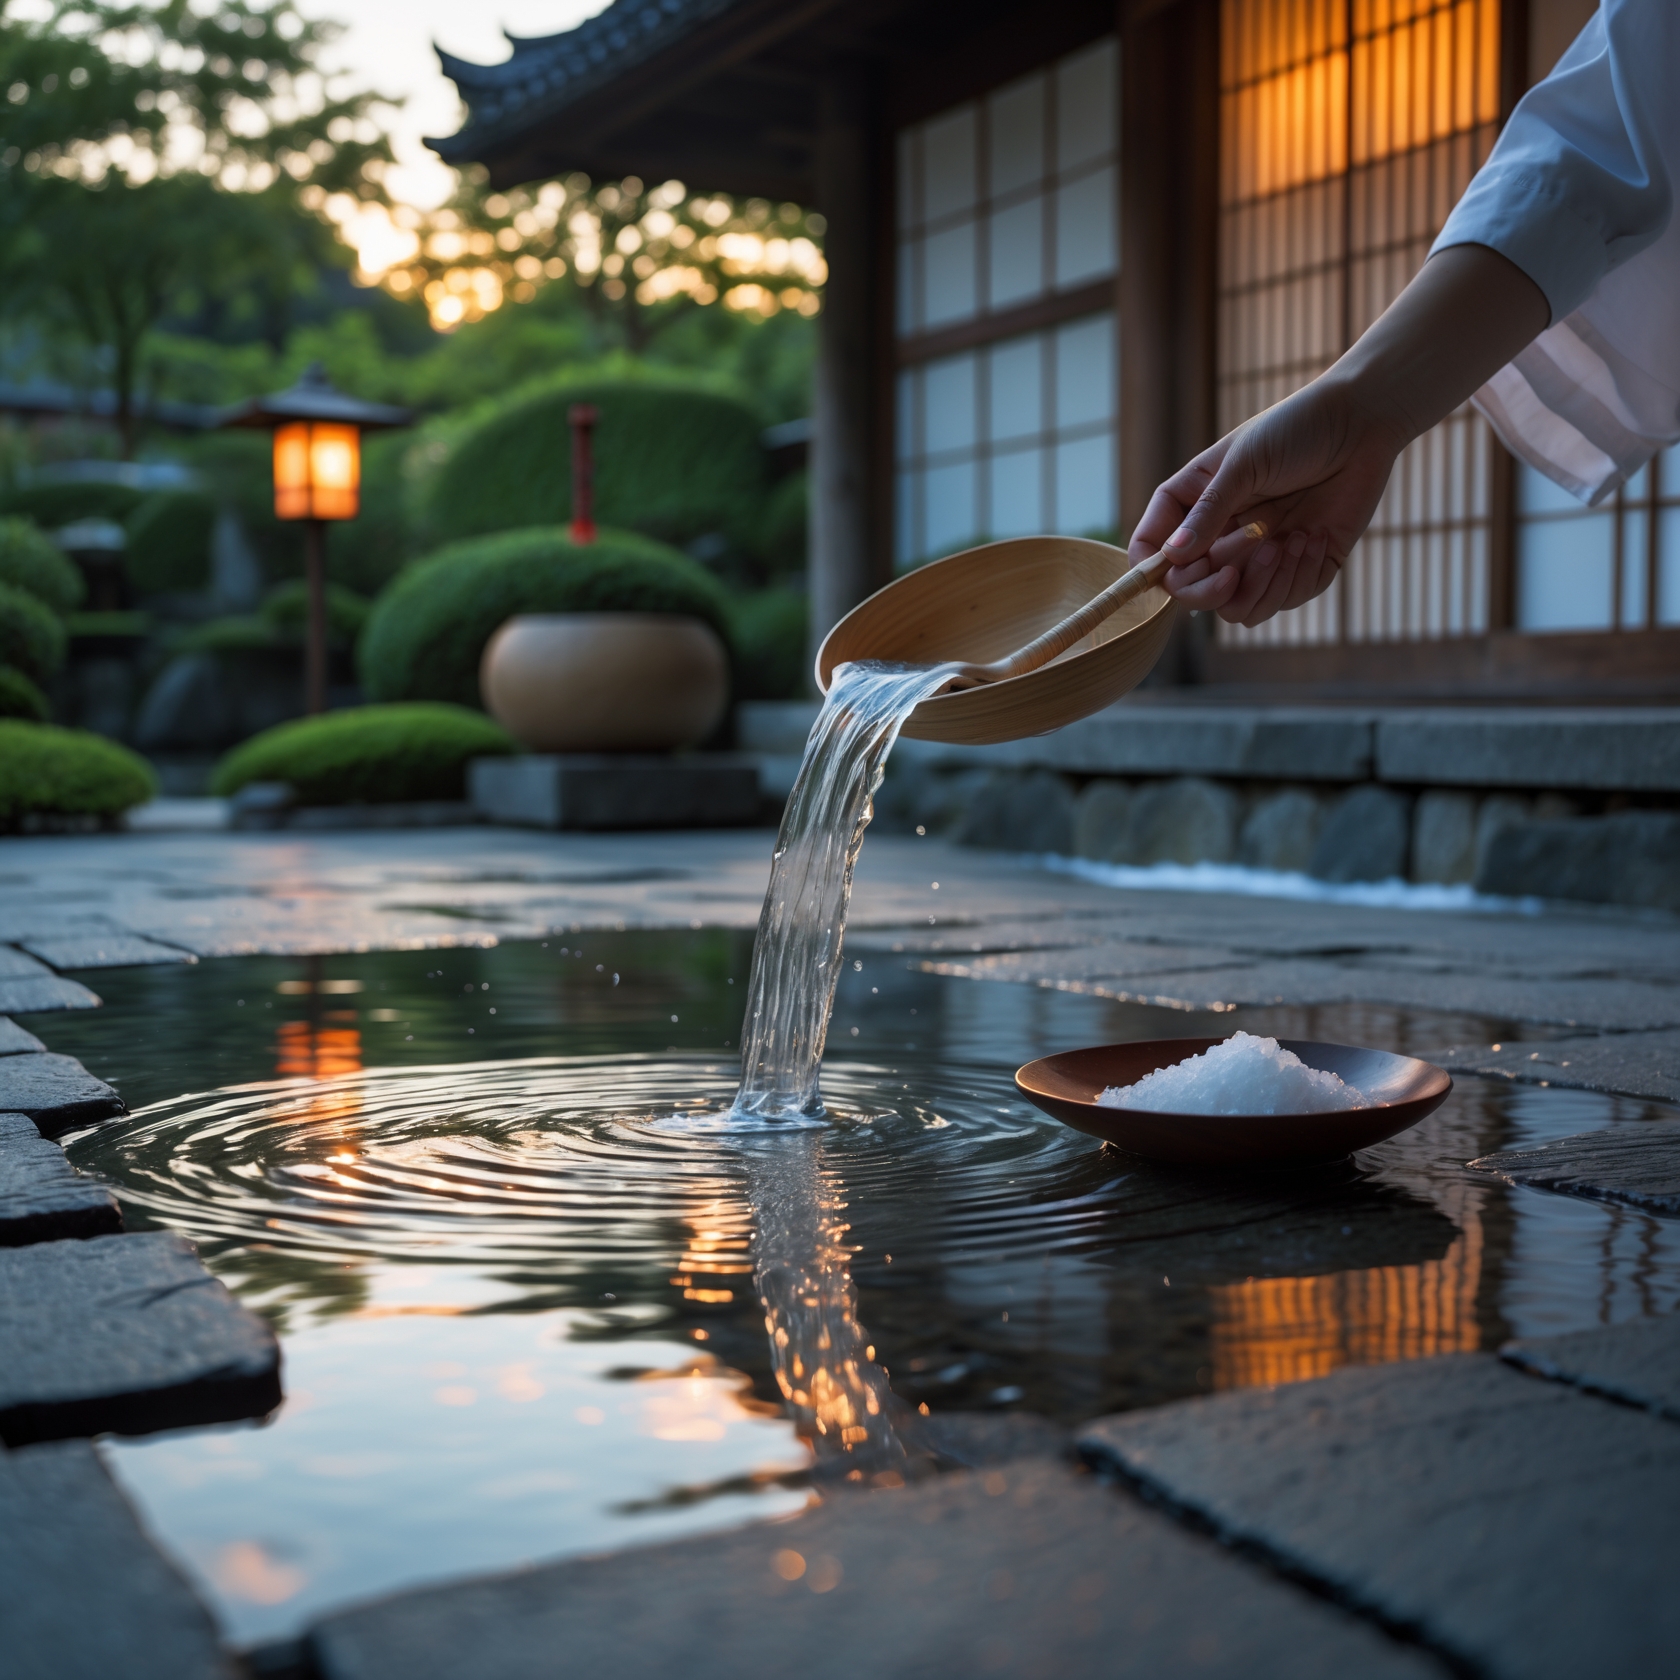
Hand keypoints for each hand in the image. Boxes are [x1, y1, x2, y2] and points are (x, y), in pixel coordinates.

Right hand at [1129, 377, 1407, 624]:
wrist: (1364, 421)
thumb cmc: (1297, 427)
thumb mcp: (1245, 463)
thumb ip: (1208, 512)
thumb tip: (1172, 557)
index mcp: (1193, 506)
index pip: (1152, 555)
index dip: (1159, 572)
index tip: (1188, 566)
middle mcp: (1219, 537)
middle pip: (1193, 593)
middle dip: (1224, 578)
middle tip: (1260, 540)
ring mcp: (1257, 557)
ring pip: (1238, 608)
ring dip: (1265, 583)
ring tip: (1293, 539)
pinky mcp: (1298, 569)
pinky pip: (1283, 601)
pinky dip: (1300, 575)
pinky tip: (1317, 535)